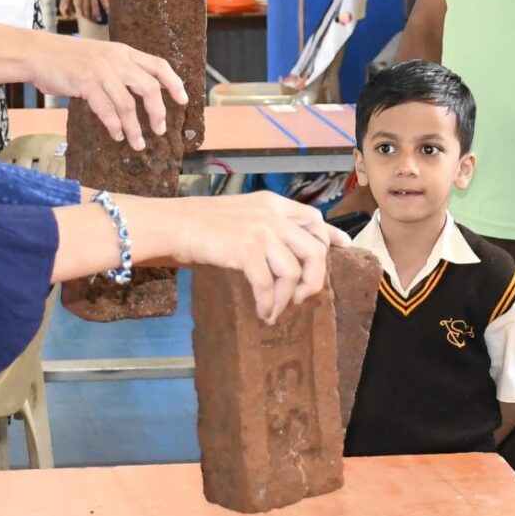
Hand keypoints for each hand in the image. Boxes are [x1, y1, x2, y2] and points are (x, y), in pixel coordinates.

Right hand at [25, 33, 182, 149]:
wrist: (39, 52)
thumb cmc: (69, 58)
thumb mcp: (102, 57)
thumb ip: (121, 70)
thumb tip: (141, 95)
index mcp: (125, 52)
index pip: (159, 65)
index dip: (174, 83)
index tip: (183, 100)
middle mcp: (117, 60)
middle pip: (149, 87)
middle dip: (158, 112)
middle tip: (159, 130)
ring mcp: (101, 71)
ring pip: (127, 104)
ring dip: (135, 128)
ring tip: (137, 143)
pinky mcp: (86, 84)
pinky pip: (106, 110)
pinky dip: (114, 126)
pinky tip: (117, 135)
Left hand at [77, 0, 109, 23]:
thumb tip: (64, 13)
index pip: (77, 5)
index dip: (80, 12)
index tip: (85, 17)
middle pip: (85, 7)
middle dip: (88, 15)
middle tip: (92, 19)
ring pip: (93, 7)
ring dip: (96, 15)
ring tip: (98, 20)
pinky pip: (103, 1)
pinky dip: (106, 8)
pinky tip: (108, 12)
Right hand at [129, 193, 339, 323]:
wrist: (172, 224)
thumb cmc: (200, 224)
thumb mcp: (242, 216)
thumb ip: (266, 228)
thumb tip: (286, 254)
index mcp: (272, 204)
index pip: (314, 219)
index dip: (331, 237)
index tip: (342, 248)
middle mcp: (272, 215)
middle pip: (315, 249)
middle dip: (314, 280)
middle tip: (301, 298)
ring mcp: (260, 231)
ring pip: (295, 271)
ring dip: (287, 298)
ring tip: (275, 311)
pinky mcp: (246, 249)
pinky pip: (268, 284)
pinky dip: (268, 304)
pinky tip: (261, 312)